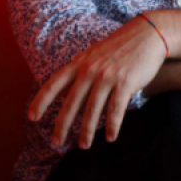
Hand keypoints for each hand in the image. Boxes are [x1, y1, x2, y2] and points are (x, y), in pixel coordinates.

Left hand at [29, 16, 167, 148]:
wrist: (148, 35)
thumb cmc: (121, 47)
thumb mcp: (94, 55)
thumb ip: (80, 73)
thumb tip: (66, 95)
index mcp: (79, 63)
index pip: (54, 84)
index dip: (41, 101)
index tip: (32, 118)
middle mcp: (90, 70)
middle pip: (71, 103)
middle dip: (62, 125)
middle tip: (56, 143)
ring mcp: (107, 76)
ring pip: (92, 110)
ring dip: (87, 131)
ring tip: (84, 146)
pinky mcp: (125, 82)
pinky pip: (116, 109)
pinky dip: (112, 126)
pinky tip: (110, 138)